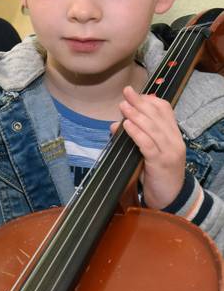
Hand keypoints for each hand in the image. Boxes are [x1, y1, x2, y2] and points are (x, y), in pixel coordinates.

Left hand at [114, 86, 185, 209]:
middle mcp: (174, 140)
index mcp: (173, 135)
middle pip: (157, 116)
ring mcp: (169, 151)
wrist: (171, 198)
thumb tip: (115, 125)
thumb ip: (134, 138)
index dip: (149, 100)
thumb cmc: (156, 174)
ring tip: (123, 106)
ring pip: (152, 128)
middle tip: (126, 92)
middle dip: (140, 102)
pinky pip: (147, 145)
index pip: (165, 110)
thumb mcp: (145, 153)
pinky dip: (136, 133)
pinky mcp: (160, 163)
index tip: (135, 93)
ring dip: (136, 115)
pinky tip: (126, 125)